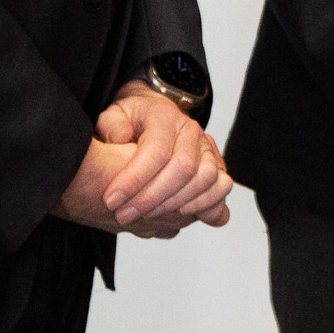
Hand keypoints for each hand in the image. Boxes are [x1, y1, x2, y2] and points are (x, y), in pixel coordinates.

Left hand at [99, 84, 234, 232]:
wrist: (154, 117)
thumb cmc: (134, 120)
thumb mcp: (114, 115)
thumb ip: (112, 124)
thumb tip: (120, 138)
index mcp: (165, 117)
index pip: (157, 149)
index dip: (134, 179)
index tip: (111, 200)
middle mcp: (191, 131)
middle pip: (183, 168)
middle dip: (151, 198)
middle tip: (124, 215)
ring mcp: (208, 149)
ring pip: (205, 178)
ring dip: (176, 203)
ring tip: (147, 217)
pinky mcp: (217, 166)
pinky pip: (222, 187)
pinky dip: (207, 204)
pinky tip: (181, 215)